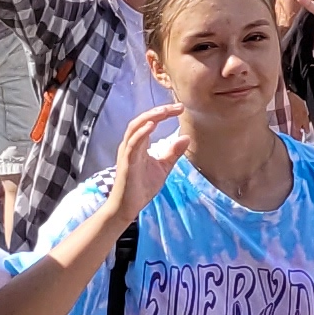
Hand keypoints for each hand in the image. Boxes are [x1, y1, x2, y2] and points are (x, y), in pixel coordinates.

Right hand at [102, 99, 184, 225]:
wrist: (128, 207)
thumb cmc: (141, 187)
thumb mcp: (163, 167)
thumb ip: (173, 153)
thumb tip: (186, 137)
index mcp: (139, 144)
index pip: (150, 122)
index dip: (164, 113)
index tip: (180, 108)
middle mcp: (131, 145)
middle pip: (141, 120)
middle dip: (159, 111)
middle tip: (177, 107)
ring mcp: (127, 152)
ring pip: (134, 128)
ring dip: (149, 117)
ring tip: (164, 111)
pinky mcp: (127, 163)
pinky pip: (132, 144)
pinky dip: (141, 133)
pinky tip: (151, 125)